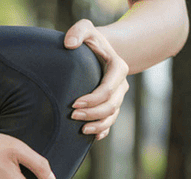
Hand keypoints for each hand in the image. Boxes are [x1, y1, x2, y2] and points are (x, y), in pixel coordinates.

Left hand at [64, 19, 129, 140]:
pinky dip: (102, 132)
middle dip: (92, 114)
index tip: (74, 103)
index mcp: (118, 68)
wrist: (96, 51)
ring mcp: (117, 97)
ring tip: (80, 129)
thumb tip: (69, 44)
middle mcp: (121, 85)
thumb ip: (78, 31)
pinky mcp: (111, 106)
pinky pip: (110, 123)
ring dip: (97, 125)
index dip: (92, 100)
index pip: (107, 90)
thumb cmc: (89, 41)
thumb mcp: (85, 29)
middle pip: (110, 106)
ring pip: (112, 117)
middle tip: (72, 116)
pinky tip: (91, 137)